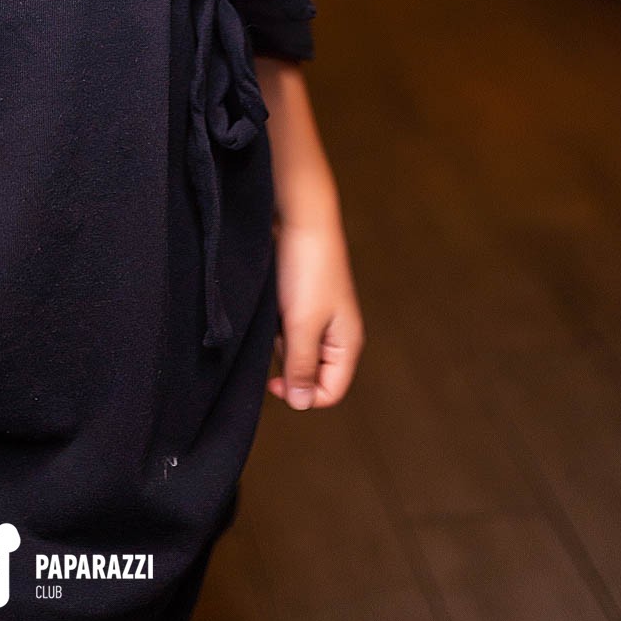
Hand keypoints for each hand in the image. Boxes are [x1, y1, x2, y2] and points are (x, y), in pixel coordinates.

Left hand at [267, 208, 364, 410]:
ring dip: (281, 339)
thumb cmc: (307, 270)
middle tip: (279, 334)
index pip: (329, 391)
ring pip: (295, 349)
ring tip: (277, 312)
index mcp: (347, 343)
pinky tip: (272, 303)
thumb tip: (299, 403)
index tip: (272, 380)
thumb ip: (301, 366)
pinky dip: (276, 322)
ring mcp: (320, 316)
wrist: (301, 217)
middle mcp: (336, 333)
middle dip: (289, 361)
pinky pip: (287, 328)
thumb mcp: (302, 324)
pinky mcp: (302, 301)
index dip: (301, 394)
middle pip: (310, 372)